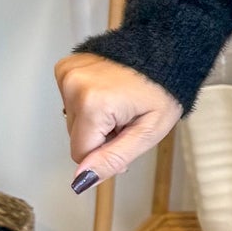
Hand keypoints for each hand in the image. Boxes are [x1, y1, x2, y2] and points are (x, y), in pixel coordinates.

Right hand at [55, 52, 180, 189]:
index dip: (105, 152)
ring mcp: (67, 74)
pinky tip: (108, 92)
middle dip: (101, 135)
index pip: (80, 154)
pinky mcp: (65, 68)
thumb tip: (81, 180)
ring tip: (120, 103)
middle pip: (76, 136)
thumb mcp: (147, 133)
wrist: (166, 51)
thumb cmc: (164, 89)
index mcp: (92, 104)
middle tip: (127, 117)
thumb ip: (112, 159)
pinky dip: (88, 102)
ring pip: (73, 120)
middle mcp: (73, 86)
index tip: (126, 135)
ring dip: (95, 119)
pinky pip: (71, 101)